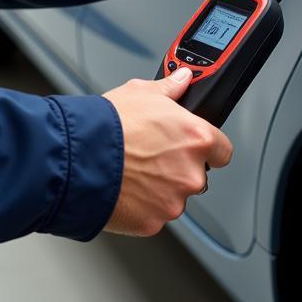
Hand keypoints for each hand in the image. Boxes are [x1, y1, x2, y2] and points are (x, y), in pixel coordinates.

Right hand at [102, 69, 232, 236]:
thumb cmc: (109, 125)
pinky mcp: (154, 222)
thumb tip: (182, 79)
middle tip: (152, 157)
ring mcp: (174, 201)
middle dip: (179, 169)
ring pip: (174, 196)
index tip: (194, 147)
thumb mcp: (140, 92)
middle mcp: (192, 172)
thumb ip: (170, 88)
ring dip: (160, 189)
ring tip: (132, 171)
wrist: (79, 158)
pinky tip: (125, 188)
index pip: (222, 149)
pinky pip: (154, 214)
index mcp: (196, 137)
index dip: (208, 148)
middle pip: (197, 175)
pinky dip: (142, 206)